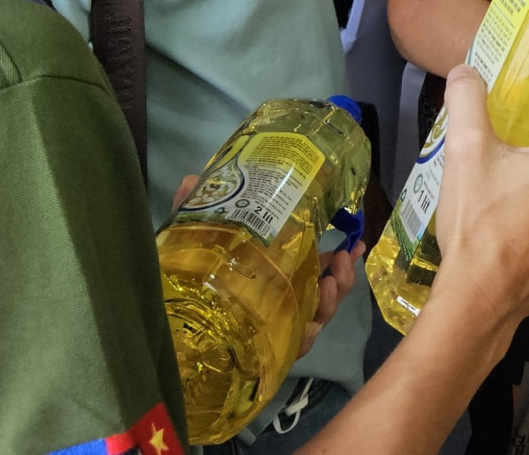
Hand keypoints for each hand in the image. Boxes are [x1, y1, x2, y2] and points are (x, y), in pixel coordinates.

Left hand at [173, 174, 365, 356]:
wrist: (172, 342)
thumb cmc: (187, 291)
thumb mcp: (193, 247)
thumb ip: (194, 215)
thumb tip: (191, 177)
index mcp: (273, 281)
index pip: (314, 268)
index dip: (337, 258)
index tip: (356, 241)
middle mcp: (282, 305)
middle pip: (324, 292)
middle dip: (343, 276)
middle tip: (346, 255)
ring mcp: (279, 330)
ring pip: (318, 316)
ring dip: (332, 298)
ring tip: (330, 281)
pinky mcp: (270, 352)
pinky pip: (297, 345)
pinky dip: (309, 332)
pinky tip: (310, 321)